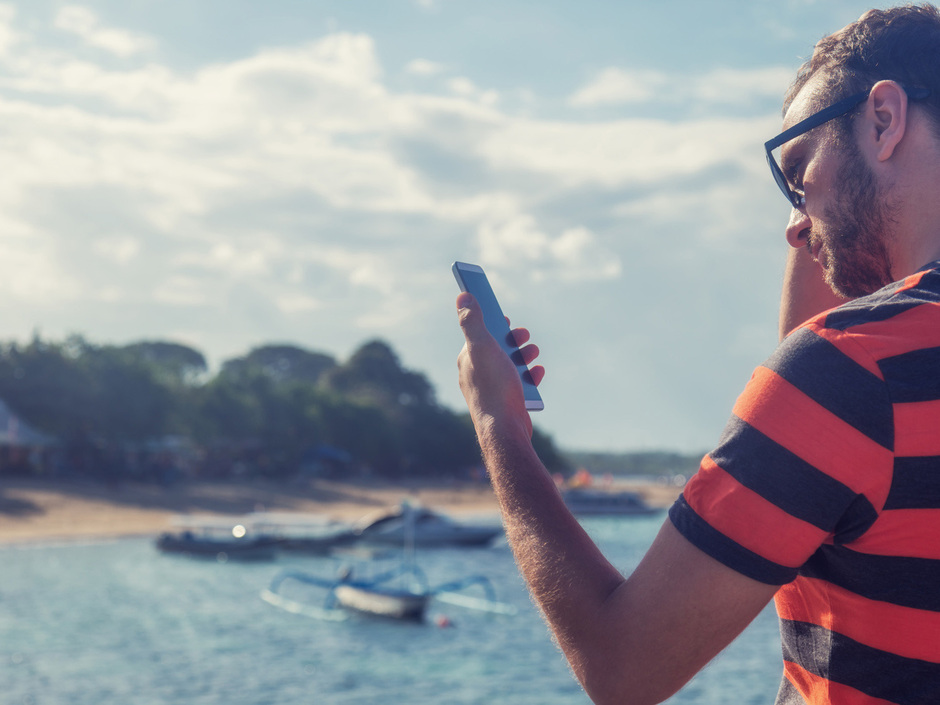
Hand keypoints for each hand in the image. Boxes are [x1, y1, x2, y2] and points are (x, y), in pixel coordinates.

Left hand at [456, 292, 543, 437]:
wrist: (505, 429)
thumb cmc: (493, 386)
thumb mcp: (482, 347)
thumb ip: (472, 321)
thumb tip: (462, 296)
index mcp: (468, 360)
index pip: (477, 335)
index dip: (491, 323)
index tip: (504, 316)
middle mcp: (477, 374)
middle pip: (496, 349)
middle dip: (512, 339)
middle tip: (523, 334)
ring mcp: (493, 389)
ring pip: (510, 365)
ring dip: (524, 355)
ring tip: (533, 352)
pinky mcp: (507, 403)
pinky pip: (520, 384)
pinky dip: (531, 376)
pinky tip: (538, 372)